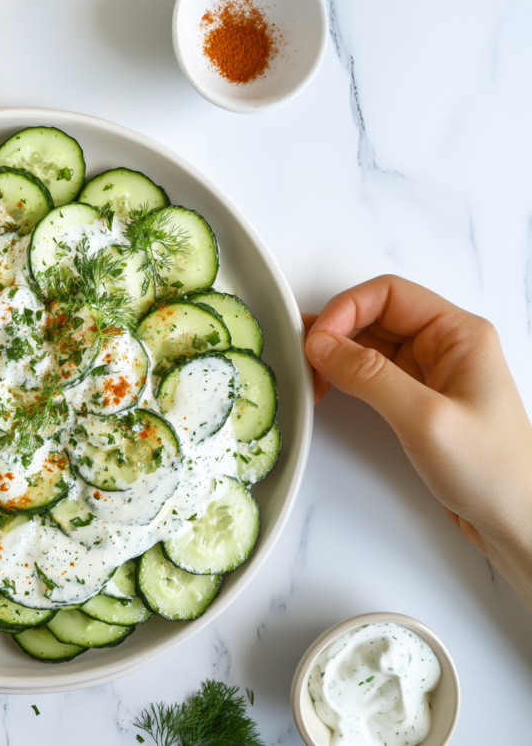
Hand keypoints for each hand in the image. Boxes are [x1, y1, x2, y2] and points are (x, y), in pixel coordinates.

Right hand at [303, 275, 531, 607]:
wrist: (514, 521)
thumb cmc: (493, 473)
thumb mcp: (425, 419)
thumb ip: (370, 377)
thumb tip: (322, 344)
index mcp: (459, 335)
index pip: (388, 294)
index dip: (346, 310)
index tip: (317, 341)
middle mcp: (444, 346)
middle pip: (374, 314)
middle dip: (335, 332)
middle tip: (306, 361)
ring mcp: (429, 373)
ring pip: (368, 343)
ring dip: (335, 355)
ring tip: (311, 376)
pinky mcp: (415, 400)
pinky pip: (370, 372)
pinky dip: (343, 376)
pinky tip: (328, 389)